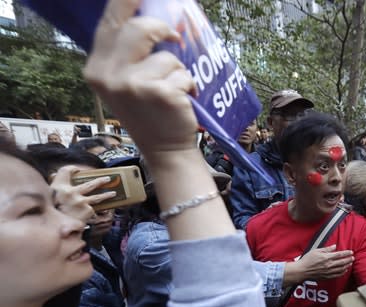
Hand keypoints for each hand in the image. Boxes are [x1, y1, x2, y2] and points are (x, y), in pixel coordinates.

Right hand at [50, 166, 116, 222]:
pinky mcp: (88, 211)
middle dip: (100, 181)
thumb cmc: (52, 212)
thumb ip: (54, 187)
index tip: (75, 169)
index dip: (71, 169)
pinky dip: (94, 212)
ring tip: (113, 193)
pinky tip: (98, 215)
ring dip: (107, 195)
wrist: (56, 229)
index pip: (65, 171)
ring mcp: (82, 202)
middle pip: (89, 184)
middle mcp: (72, 192)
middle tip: (107, 179)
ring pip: (98, 197)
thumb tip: (54, 175)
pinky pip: (93, 210)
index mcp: (59, 187)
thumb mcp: (48, 198)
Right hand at [83, 0, 196, 155]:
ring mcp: (132, 84)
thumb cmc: (151, 112)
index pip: (110, 21)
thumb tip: (151, 17)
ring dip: (178, 69)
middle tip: (174, 38)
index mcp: (97, 67)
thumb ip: (128, 53)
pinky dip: (188, 85)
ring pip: (166, 56)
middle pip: (139, 28)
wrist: (165, 149)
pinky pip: (183, 74)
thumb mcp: (126, 81)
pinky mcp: (157, 92)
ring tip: (174, 87)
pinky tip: (180, 101)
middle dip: (161, 29)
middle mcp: (108, 75)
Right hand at [285, 245, 353, 283]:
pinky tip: (345, 270)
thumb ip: (326, 249)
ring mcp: (328, 272)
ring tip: (350, 263)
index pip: (339, 255)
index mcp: (326, 258)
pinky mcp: (327, 277)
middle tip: (353, 257)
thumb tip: (334, 246)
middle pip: (342, 262)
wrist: (302, 271)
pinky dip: (342, 272)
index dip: (346, 253)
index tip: (351, 252)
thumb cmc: (307, 260)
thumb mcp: (316, 251)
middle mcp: (329, 265)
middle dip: (349, 259)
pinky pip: (337, 275)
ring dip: (347, 266)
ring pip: (341, 269)